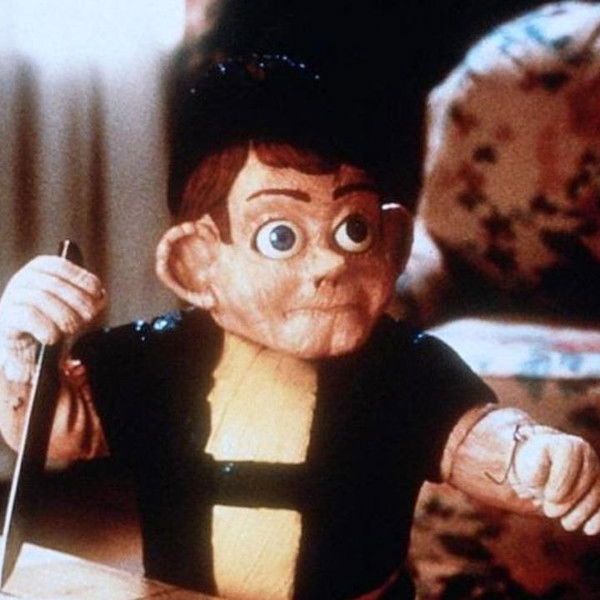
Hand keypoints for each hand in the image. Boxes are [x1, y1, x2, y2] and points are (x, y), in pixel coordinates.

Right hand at [0, 256, 105, 382]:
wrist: (31, 349)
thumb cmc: (57, 321)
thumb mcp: (76, 306)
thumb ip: (90, 298)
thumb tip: (100, 296)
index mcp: (40, 268)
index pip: (61, 266)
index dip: (81, 279)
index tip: (97, 294)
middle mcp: (23, 279)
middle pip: (54, 284)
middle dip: (77, 300)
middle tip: (89, 317)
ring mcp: (12, 297)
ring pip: (41, 298)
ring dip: (64, 315)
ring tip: (73, 329)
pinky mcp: (6, 318)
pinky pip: (27, 317)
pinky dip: (45, 328)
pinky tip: (53, 338)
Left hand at [512, 425, 599, 534]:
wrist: (542, 466)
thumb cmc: (532, 466)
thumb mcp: (528, 467)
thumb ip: (536, 474)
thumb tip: (553, 495)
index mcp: (567, 445)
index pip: (569, 464)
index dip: (560, 483)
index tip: (547, 496)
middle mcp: (587, 455)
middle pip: (585, 482)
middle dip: (567, 501)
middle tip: (549, 512)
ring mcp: (597, 471)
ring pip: (598, 495)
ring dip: (581, 513)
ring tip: (566, 524)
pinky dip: (598, 518)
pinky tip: (588, 529)